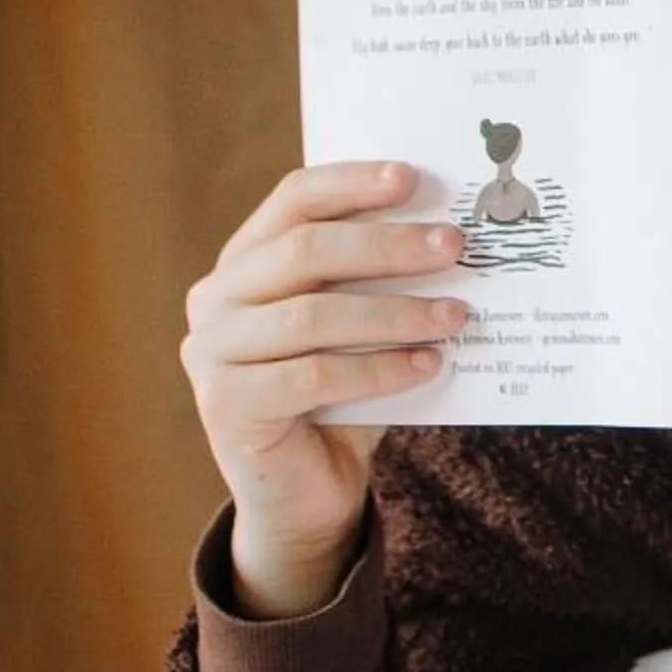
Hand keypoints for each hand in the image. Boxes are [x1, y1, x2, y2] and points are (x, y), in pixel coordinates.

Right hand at [180, 162, 466, 618]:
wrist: (306, 493)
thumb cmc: (345, 395)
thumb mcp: (364, 328)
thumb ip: (386, 283)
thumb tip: (460, 237)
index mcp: (244, 261)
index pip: (293, 200)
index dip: (351, 183)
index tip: (413, 177)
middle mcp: (216, 299)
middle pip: (304, 251)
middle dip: (386, 245)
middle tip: (454, 245)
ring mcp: (210, 353)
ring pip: (311, 316)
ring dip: (394, 311)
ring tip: (457, 315)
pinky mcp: (226, 405)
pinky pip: (314, 376)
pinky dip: (379, 369)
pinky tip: (429, 364)